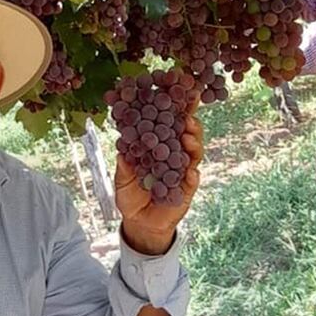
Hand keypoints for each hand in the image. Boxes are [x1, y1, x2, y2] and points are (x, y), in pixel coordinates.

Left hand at [115, 107, 202, 255]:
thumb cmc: (131, 195)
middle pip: (187, 134)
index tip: (177, 93)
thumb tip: (121, 152)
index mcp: (159, 146)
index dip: (174, 109)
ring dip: (193, 144)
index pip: (169, 124)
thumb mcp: (122, 180)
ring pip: (193, 154)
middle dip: (190, 122)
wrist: (140, 223)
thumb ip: (124, 167)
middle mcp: (174, 155)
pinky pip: (192, 181)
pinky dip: (191, 176)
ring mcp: (183, 171)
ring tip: (188, 138)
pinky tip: (191, 172)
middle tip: (186, 115)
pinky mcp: (187, 190)